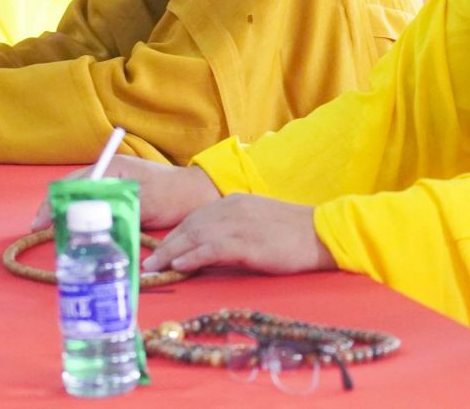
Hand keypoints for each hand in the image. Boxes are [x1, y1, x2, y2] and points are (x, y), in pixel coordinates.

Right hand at [30, 155, 219, 230]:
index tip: (40, 224)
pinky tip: (80, 237)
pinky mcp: (119, 201)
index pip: (71, 183)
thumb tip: (82, 219)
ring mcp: (113, 188)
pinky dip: (85, 223)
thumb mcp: (140, 201)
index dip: (52, 203)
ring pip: (82, 204)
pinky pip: (95, 211)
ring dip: (70, 219)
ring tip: (60, 238)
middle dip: (57, 212)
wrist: (196, 197)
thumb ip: (111, 206)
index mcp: (111, 168)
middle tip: (47, 235)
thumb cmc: (172, 196)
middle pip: (72, 193)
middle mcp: (108, 175)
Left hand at [142, 193, 336, 275]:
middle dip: (166, 245)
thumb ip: (234, 228)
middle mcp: (232, 208)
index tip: (159, 250)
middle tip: (148, 263)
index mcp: (235, 201)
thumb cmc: (294, 232)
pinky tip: (179, 266)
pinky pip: (211, 249)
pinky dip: (192, 257)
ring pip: (195, 237)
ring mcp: (239, 224)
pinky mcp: (246, 242)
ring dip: (171, 253)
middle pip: (190, 226)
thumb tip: (209, 247)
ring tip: (154, 268)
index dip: (175, 235)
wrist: (322, 233)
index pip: (196, 217)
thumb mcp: (259, 222)